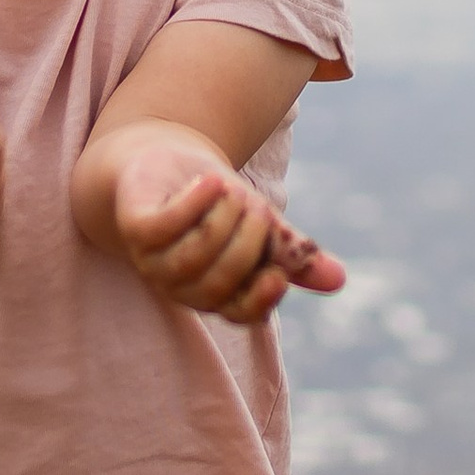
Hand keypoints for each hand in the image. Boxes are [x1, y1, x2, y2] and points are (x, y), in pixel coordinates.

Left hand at [107, 133, 345, 328]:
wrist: (161, 161)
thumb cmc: (215, 201)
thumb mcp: (259, 223)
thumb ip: (292, 251)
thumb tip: (339, 279)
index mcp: (215, 292)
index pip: (240, 313)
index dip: (259, 299)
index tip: (278, 275)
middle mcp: (181, 286)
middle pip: (218, 282)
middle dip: (247, 243)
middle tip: (257, 207)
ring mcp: (152, 260)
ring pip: (192, 257)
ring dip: (222, 220)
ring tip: (232, 189)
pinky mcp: (135, 228)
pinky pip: (165, 227)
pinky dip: (194, 204)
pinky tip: (213, 180)